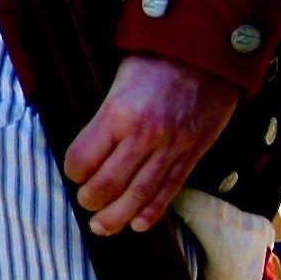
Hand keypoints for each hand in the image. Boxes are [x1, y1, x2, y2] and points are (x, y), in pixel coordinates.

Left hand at [63, 53, 239, 234]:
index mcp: (117, 114)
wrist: (207, 51)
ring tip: (103, 228)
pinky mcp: (193, 154)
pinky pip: (170, 189)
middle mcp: (143, 136)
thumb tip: (87, 149)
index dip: (72, 171)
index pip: (82, 159)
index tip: (73, 172)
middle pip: (108, 184)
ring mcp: (171, 148)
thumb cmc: (155, 59)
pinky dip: (152, 211)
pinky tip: (138, 225)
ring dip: (117, 216)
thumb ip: (105, 117)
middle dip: (91, 200)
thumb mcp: (117, 80)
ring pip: (139, 194)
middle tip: (84, 204)